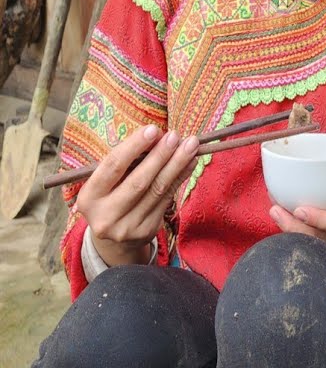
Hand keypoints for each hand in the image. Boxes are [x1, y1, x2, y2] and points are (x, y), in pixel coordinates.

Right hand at [74, 124, 199, 266]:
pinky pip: (168, 199)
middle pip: (139, 181)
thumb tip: (157, 137)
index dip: (134, 147)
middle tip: (176, 136)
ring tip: (191, 145)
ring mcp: (127, 227)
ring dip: (177, 164)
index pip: (112, 167)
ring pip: (158, 190)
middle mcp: (105, 215)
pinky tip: (190, 162)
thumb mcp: (107, 183)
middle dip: (160, 155)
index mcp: (89, 198)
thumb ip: (127, 163)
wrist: (113, 240)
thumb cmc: (110, 199)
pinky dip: (181, 177)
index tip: (153, 129)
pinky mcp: (146, 231)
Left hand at [270, 122, 325, 268]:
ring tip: (273, 210)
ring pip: (310, 243)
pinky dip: (295, 231)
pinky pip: (311, 243)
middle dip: (293, 225)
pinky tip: (282, 217)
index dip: (318, 218)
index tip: (300, 209)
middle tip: (275, 209)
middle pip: (316, 237)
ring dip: (289, 228)